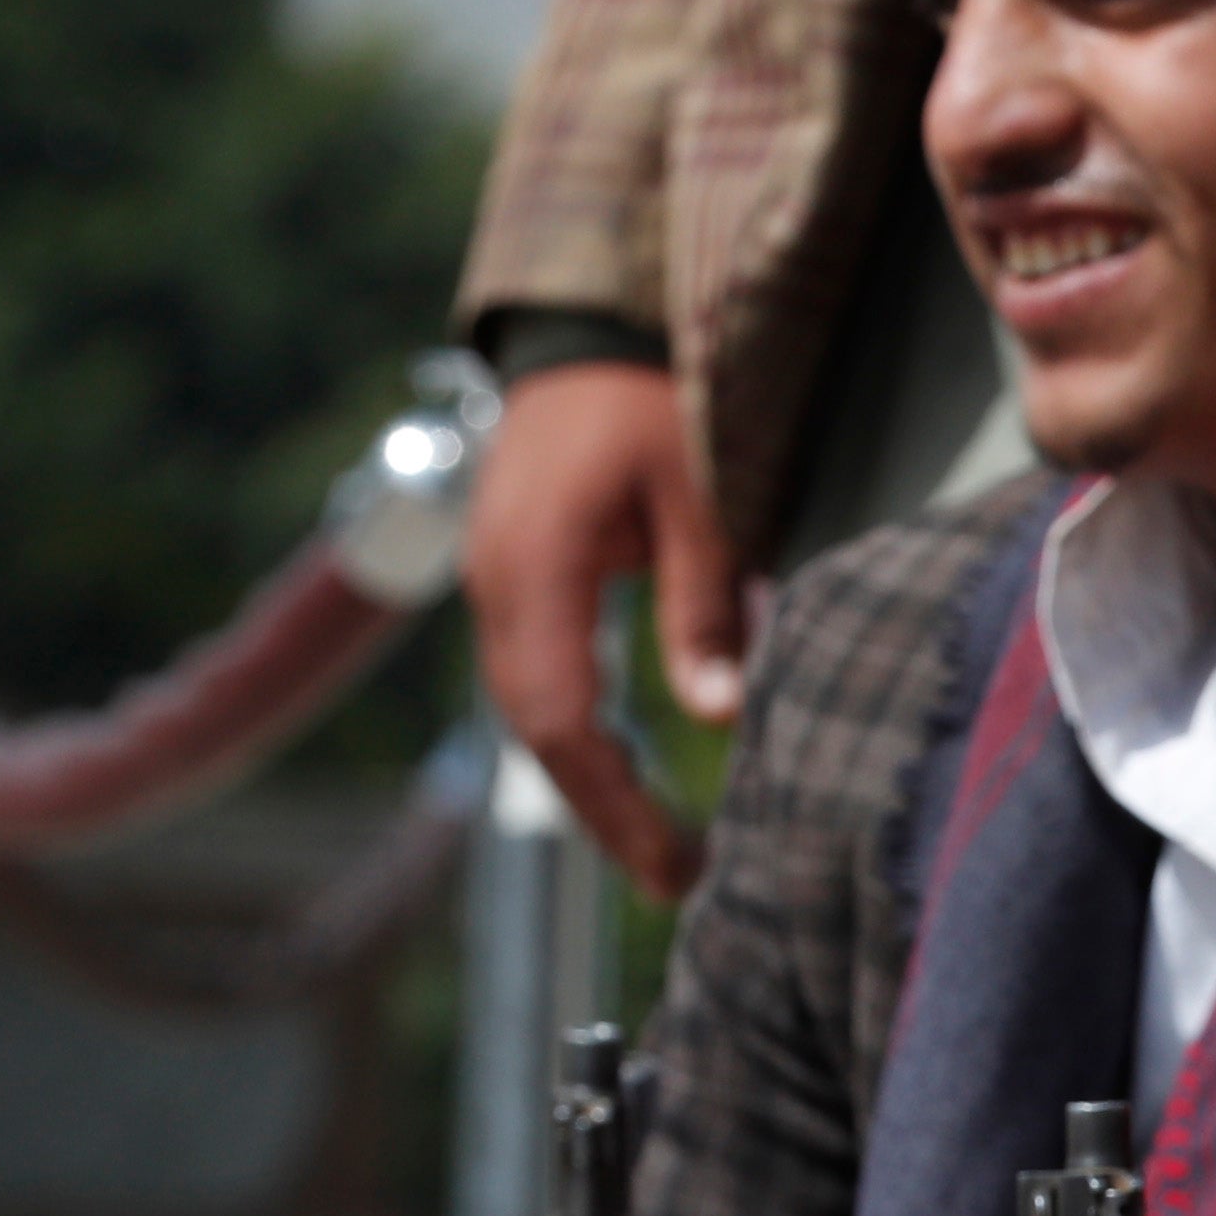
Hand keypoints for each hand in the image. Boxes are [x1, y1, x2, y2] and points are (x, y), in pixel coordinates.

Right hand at [465, 354, 742, 896]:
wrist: (582, 335)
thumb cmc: (647, 401)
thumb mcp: (698, 494)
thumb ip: (706, 603)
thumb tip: (723, 718)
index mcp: (536, 565)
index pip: (561, 717)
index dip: (617, 800)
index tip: (675, 859)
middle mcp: (495, 585)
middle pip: (536, 731)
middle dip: (605, 812)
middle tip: (679, 880)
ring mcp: (492, 585)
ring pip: (530, 713)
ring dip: (591, 782)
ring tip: (661, 849)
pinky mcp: (510, 585)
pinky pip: (534, 680)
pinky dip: (579, 736)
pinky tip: (631, 776)